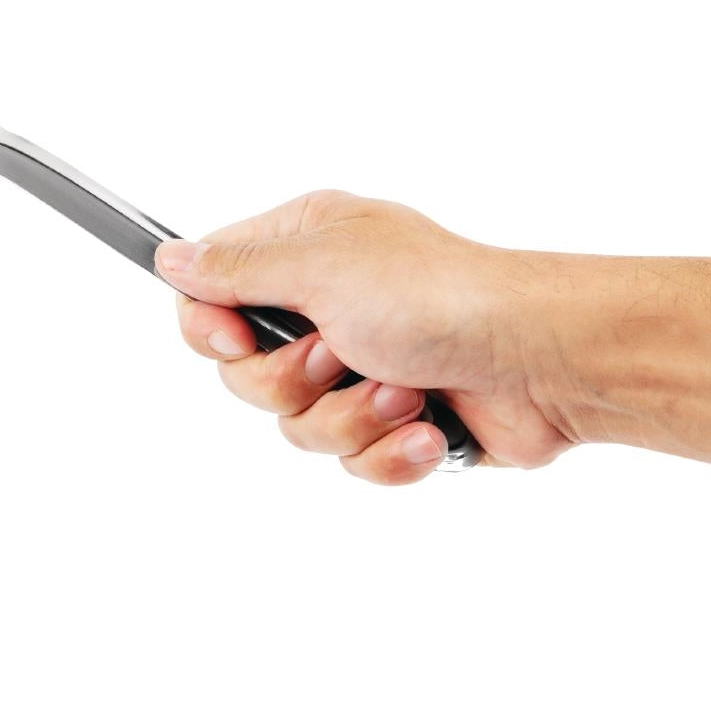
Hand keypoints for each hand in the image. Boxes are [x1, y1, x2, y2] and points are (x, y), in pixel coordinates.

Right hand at [155, 190, 572, 484]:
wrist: (540, 360)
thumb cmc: (438, 295)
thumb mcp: (320, 267)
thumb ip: (236, 269)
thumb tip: (170, 257)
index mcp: (302, 251)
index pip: (210, 293)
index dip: (211, 329)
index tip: (236, 339)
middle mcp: (323, 306)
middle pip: (246, 374)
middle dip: (294, 382)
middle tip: (340, 354)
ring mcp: (358, 365)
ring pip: (296, 427)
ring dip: (352, 417)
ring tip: (404, 391)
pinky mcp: (390, 418)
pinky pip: (349, 459)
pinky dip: (389, 450)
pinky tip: (428, 428)